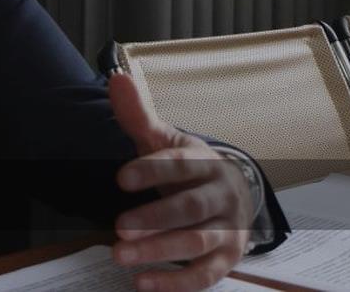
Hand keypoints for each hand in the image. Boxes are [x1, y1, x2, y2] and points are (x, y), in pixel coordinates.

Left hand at [108, 73, 253, 291]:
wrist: (232, 192)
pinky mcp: (227, 259)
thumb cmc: (187, 167)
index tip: (119, 178)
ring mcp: (228, 229)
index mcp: (205, 163)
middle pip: (190, 208)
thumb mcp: (163, 140)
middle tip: (118, 227)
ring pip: (198, 242)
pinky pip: (205, 275)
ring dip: (160, 251)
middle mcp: (221, 195)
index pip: (179, 165)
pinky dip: (175, 282)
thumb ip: (138, 114)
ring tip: (121, 256)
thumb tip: (117, 78)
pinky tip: (142, 283)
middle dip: (154, 219)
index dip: (151, 170)